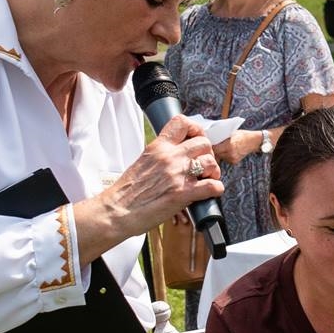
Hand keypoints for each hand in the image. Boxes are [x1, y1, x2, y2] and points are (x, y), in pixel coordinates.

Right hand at [78, 117, 221, 248]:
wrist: (117, 210)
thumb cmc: (127, 192)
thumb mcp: (143, 162)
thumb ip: (161, 156)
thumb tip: (175, 157)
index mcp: (158, 146)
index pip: (181, 122)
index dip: (195, 129)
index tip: (196, 139)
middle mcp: (170, 156)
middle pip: (203, 143)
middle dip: (208, 154)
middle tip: (204, 164)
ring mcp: (177, 174)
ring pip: (211, 161)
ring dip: (214, 171)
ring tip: (207, 179)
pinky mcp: (183, 193)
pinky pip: (213, 186)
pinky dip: (216, 189)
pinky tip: (210, 192)